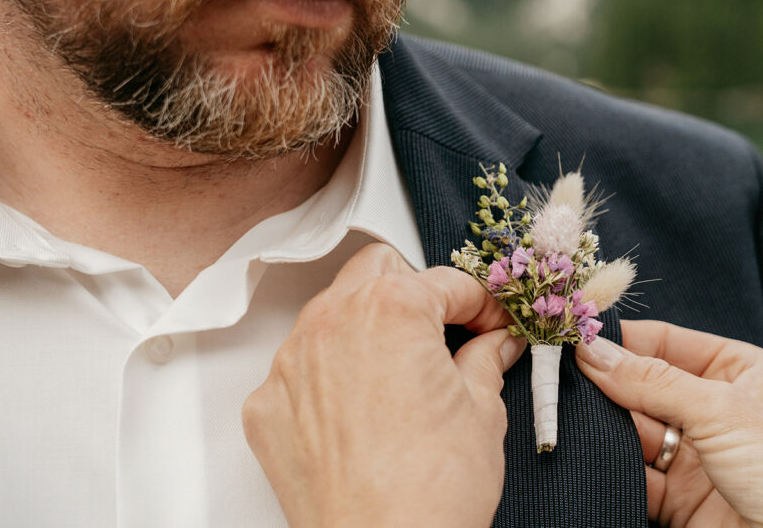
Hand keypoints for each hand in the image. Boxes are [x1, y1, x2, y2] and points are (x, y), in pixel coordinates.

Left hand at [242, 243, 524, 527]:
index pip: (446, 281)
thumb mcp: (483, 411)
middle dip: (414, 291)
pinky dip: (329, 376)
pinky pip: (299, 367)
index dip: (480, 303)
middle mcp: (332, 322)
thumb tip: (494, 344)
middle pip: (376, 272)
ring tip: (401, 373)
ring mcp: (291, 364)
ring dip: (367, 328)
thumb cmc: (431, 491)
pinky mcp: (267, 406)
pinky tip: (360, 411)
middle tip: (444, 331)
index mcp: (392, 308)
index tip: (490, 324)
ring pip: (331, 313)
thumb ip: (486, 358)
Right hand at [575, 320, 762, 527]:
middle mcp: (715, 409)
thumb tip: (593, 352)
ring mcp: (696, 455)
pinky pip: (633, 474)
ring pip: (633, 431)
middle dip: (605, 384)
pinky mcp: (679, 499)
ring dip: (603, 426)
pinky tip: (586, 454)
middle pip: (644, 386)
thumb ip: (652, 381)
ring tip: (567, 414)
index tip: (576, 337)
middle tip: (560, 376)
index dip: (622, 340)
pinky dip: (608, 466)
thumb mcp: (722, 410)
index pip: (666, 343)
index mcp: (738, 372)